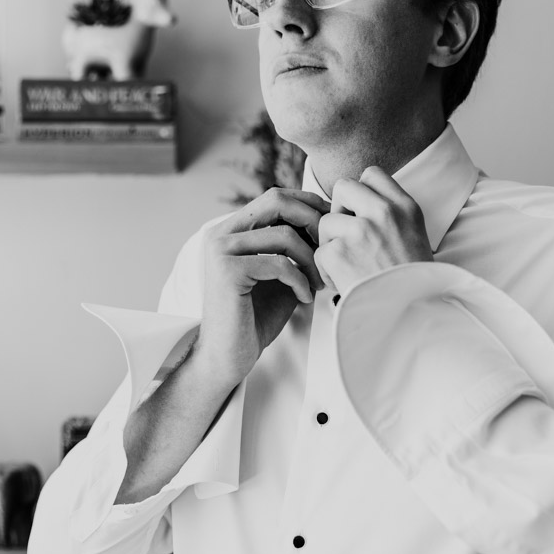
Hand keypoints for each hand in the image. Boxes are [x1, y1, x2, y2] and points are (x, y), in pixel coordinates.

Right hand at [194, 188, 329, 386]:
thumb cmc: (256, 317)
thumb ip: (295, 246)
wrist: (229, 356)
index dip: (309, 205)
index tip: (332, 228)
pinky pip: (279, 264)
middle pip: (277, 201)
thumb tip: (327, 221)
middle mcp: (222, 233)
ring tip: (319, 282)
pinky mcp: (227, 271)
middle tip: (331, 247)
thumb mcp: (281, 274)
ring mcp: (221, 250)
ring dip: (311, 258)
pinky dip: (300, 280)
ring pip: (283, 234)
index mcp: (232, 229)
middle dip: (312, 221)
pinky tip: (305, 298)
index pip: (276, 197)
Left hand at [314, 166, 432, 294]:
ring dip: (331, 244)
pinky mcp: (340, 252)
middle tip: (346, 236)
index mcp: (405, 207)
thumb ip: (390, 215)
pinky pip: (320, 252)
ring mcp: (361, 230)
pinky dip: (326, 271)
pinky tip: (343, 282)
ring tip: (348, 266)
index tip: (360, 213)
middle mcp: (384, 212)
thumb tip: (355, 206)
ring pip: (326, 221)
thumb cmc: (412, 282)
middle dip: (339, 210)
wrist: (414, 314)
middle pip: (343, 187)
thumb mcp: (414, 236)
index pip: (372, 174)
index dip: (360, 193)